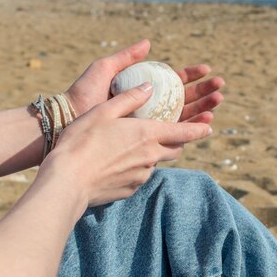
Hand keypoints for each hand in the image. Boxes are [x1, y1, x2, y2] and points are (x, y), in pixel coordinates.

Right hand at [43, 83, 212, 206]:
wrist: (67, 181)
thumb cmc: (82, 141)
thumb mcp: (104, 111)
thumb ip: (129, 99)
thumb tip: (149, 87)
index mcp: (147, 135)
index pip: (183, 132)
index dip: (198, 129)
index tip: (209, 127)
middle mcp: (150, 157)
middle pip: (174, 149)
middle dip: (178, 140)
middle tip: (176, 134)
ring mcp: (141, 176)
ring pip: (156, 162)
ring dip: (154, 154)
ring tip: (140, 147)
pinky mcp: (130, 189)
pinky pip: (140, 176)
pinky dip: (137, 167)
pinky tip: (119, 163)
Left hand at [63, 39, 224, 122]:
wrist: (68, 123)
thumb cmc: (83, 96)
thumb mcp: (104, 70)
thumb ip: (126, 57)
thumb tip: (148, 43)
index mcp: (141, 90)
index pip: (172, 82)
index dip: (191, 76)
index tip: (206, 70)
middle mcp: (148, 108)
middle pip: (183, 100)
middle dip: (204, 94)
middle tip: (220, 87)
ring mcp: (147, 126)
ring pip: (182, 117)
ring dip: (203, 110)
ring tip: (217, 103)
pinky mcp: (144, 142)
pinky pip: (172, 135)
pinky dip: (190, 130)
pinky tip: (204, 124)